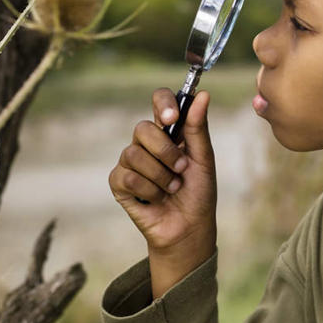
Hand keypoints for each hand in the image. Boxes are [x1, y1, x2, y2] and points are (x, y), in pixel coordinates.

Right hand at [109, 89, 216, 259]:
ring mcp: (130, 162)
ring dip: (161, 176)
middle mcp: (147, 143)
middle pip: (142, 128)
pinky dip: (149, 191)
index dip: (163, 104)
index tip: (172, 118)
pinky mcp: (119, 183)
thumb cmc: (198, 192)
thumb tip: (203, 94)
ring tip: (172, 188)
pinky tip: (157, 198)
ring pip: (134, 154)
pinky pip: (128, 177)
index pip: (160, 101)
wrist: (189, 227)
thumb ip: (198, 127)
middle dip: (165, 151)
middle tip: (181, 168)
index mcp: (170, 131)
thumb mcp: (203, 159)